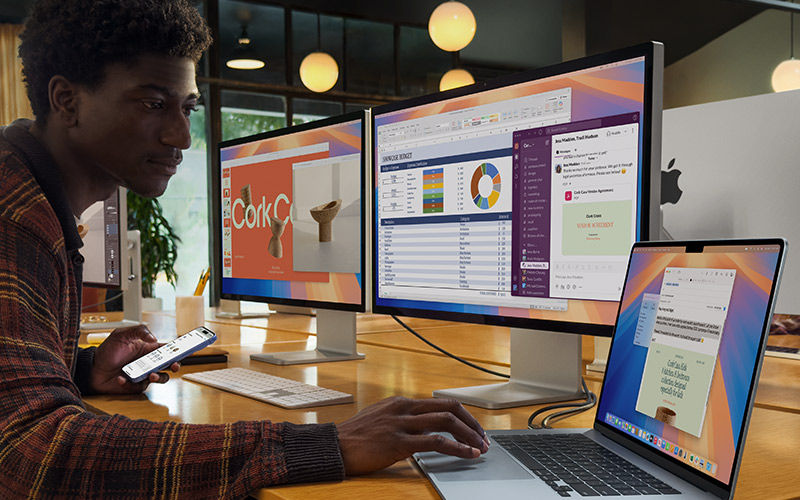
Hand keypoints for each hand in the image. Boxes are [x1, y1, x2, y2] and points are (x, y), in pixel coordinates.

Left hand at [89, 325, 179, 393]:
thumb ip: (139, 331)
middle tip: (174, 365)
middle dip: (176, 365)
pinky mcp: (136, 386)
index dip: (180, 349)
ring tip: (150, 375)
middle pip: (169, 364)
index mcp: (149, 349)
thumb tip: (154, 339)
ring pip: (161, 378)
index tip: (188, 349)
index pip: (168, 349)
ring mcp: (144, 375)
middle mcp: (149, 362)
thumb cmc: (107, 351)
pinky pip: (141, 386)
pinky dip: (131, 383)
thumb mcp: (121, 334)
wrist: (92, 368)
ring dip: (159, 377)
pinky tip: (121, 378)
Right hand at [336, 397, 488, 475]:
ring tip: (480, 448)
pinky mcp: (399, 442)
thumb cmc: (356, 436)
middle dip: (472, 423)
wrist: (335, 446)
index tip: (474, 429)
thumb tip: (424, 426)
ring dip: (469, 435)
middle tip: (484, 438)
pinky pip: (435, 442)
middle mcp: (404, 408)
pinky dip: (456, 448)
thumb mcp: (381, 418)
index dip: (463, 416)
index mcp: (402, 402)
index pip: (441, 403)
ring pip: (446, 421)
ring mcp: (402, 423)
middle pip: (449, 408)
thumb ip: (403, 418)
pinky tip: (466, 454)